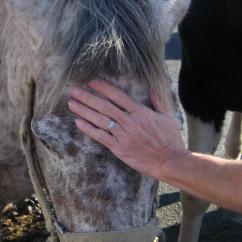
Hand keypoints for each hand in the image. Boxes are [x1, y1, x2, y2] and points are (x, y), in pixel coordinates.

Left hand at [68, 78, 186, 180]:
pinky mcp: (120, 149)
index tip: (91, 80)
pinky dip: (89, 129)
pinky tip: (78, 123)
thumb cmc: (170, 139)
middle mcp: (129, 122)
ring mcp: (123, 135)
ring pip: (100, 120)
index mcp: (140, 112)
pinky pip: (101, 137)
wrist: (170, 161)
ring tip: (72, 103)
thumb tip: (150, 89)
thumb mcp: (167, 116)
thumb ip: (157, 101)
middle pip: (105, 106)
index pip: (118, 96)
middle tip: (74, 90)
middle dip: (88, 97)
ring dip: (84, 111)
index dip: (103, 87)